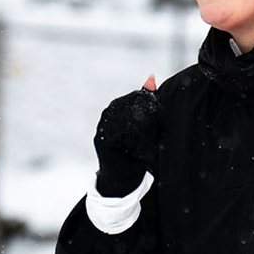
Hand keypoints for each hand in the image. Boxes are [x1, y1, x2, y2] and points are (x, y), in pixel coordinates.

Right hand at [92, 77, 158, 197]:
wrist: (123, 177)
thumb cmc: (137, 150)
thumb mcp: (148, 123)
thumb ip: (148, 101)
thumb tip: (152, 76)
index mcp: (118, 106)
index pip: (141, 99)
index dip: (151, 116)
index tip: (149, 132)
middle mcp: (108, 112)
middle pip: (138, 108)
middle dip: (148, 127)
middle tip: (144, 144)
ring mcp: (103, 125)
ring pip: (134, 122)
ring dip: (142, 138)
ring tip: (137, 148)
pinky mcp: (102, 139)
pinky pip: (127, 134)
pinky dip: (136, 145)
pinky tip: (132, 152)